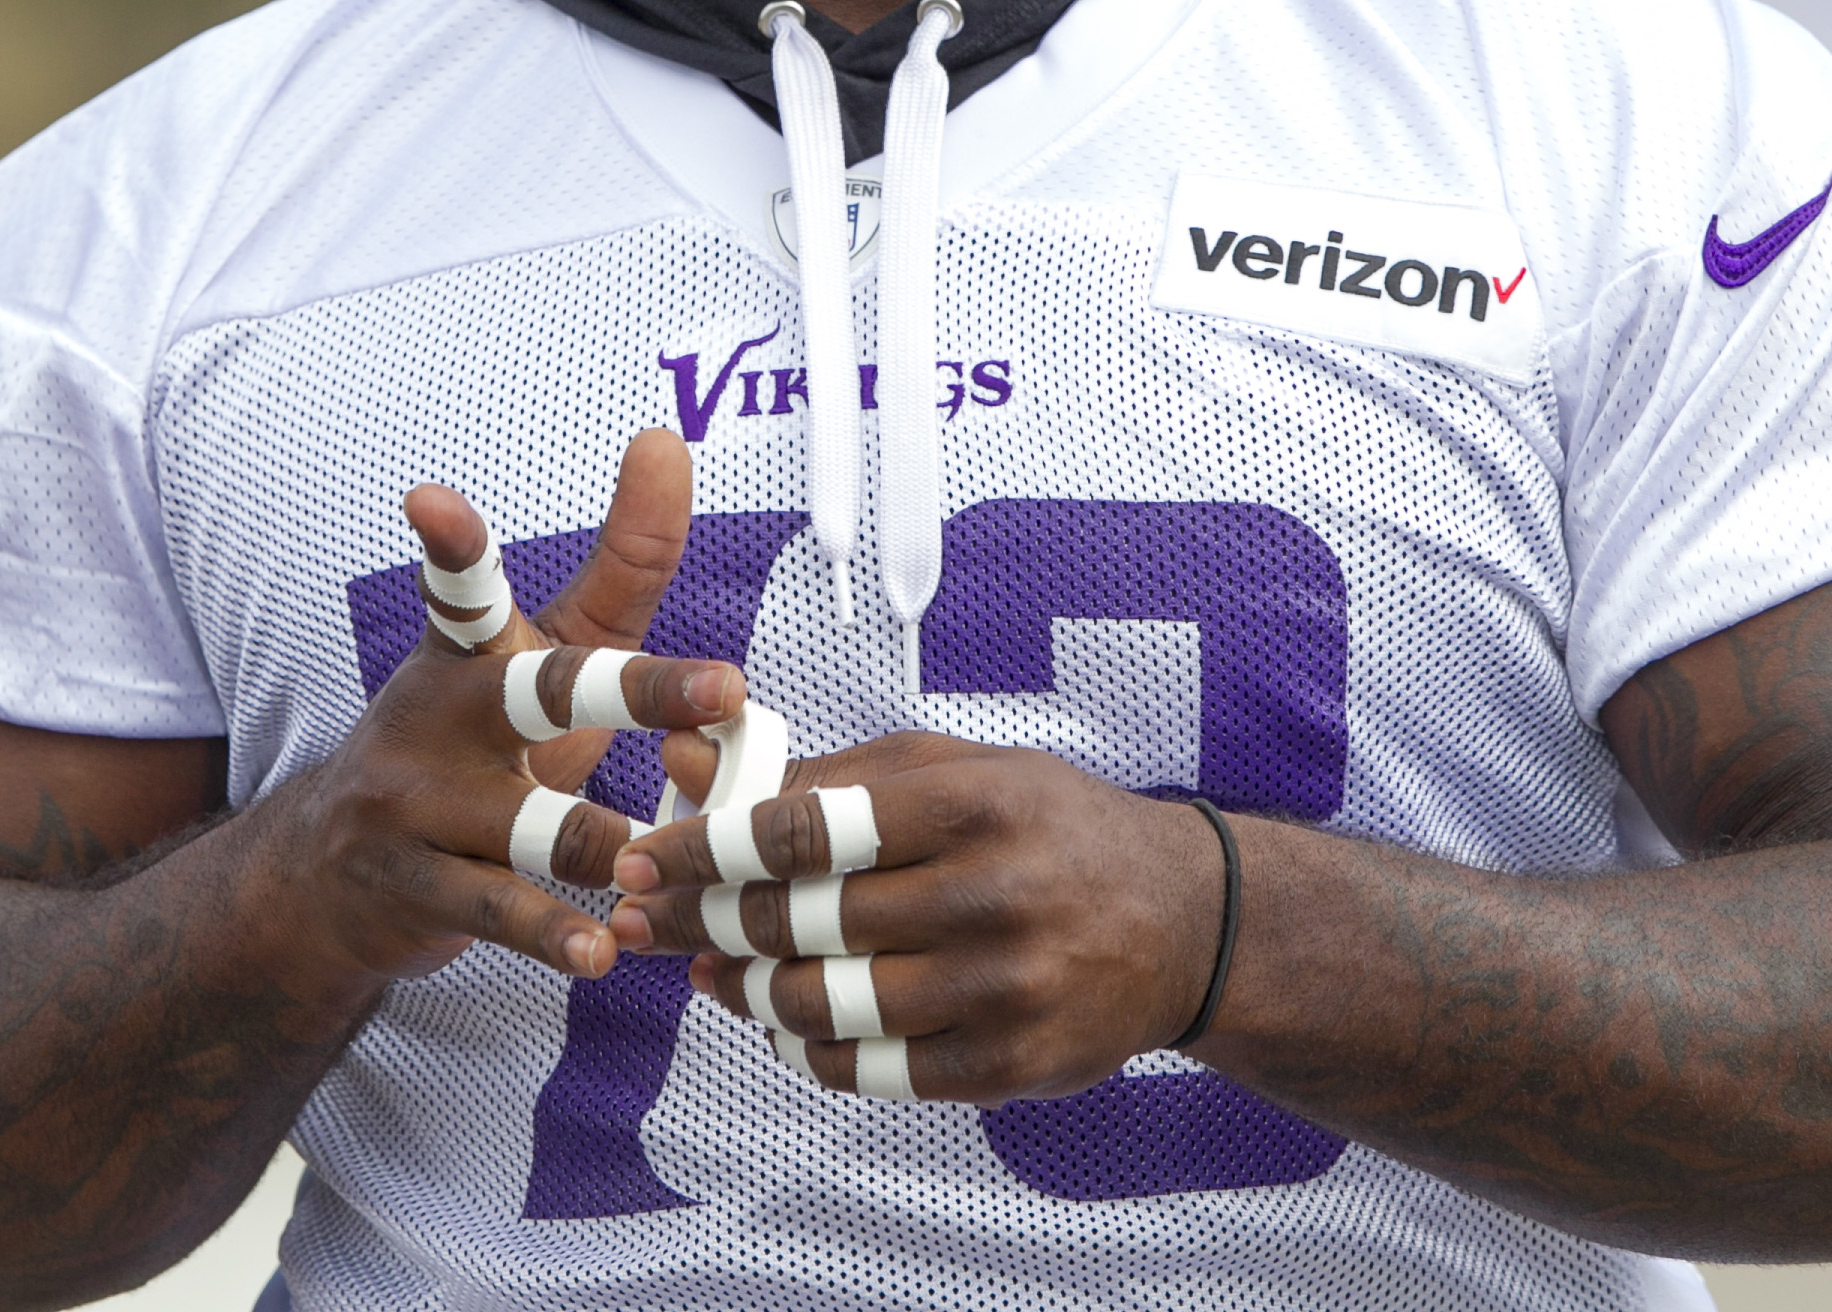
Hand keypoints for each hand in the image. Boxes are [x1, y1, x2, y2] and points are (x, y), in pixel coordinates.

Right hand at [280, 430, 745, 990]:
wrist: (331, 873)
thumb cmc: (476, 743)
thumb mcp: (545, 651)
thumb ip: (620, 563)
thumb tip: (668, 439)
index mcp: (467, 653)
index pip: (461, 587)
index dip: (449, 544)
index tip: (427, 501)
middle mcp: (434, 718)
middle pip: (540, 696)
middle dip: (639, 692)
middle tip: (727, 689)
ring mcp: (414, 808)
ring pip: (526, 824)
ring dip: (603, 845)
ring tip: (662, 863)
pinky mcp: (414, 891)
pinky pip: (497, 912)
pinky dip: (556, 935)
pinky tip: (605, 951)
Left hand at [604, 732, 1225, 1103]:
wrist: (1182, 921)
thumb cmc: (1048, 828)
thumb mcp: (955, 768)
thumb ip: (825, 772)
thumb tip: (690, 759)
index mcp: (975, 802)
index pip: (812, 829)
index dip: (711, 846)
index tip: (649, 855)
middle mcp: (993, 895)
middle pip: (806, 920)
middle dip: (706, 920)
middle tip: (651, 916)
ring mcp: (1004, 989)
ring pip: (827, 1005)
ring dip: (745, 993)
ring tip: (711, 972)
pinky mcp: (1009, 1064)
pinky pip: (872, 1071)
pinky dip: (807, 1050)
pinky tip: (781, 1021)